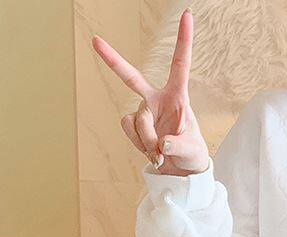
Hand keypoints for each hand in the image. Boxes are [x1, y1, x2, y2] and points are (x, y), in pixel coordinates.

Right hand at [92, 8, 208, 175]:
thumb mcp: (192, 152)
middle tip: (95, 40)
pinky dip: (141, 145)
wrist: (181, 171)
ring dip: (149, 141)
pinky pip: (130, 131)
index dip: (183, 40)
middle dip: (113, 60)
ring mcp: (143, 111)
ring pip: (138, 121)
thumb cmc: (192, 155)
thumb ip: (177, 146)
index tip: (187, 14)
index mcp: (177, 96)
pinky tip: (153, 153)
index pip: (180, 64)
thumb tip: (162, 143)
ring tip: (163, 153)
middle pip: (131, 77)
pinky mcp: (133, 124)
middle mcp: (156, 99)